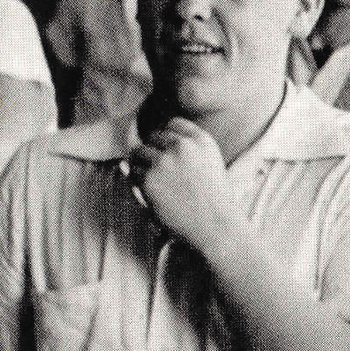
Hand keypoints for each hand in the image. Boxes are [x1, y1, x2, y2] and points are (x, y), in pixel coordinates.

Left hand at [127, 117, 237, 251]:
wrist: (217, 226)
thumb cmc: (214, 200)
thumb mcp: (209, 164)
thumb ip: (183, 150)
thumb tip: (132, 145)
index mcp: (201, 140)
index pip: (173, 124)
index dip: (168, 140)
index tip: (172, 155)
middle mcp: (182, 145)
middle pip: (154, 137)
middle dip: (155, 153)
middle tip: (166, 175)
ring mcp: (164, 161)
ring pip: (138, 152)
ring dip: (144, 166)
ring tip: (161, 185)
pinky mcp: (149, 178)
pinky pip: (134, 173)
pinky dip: (140, 183)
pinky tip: (157, 195)